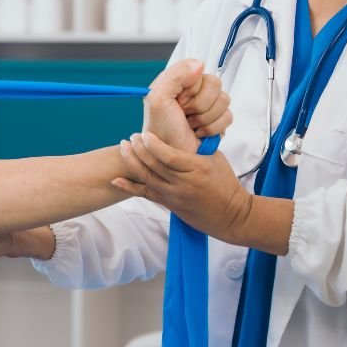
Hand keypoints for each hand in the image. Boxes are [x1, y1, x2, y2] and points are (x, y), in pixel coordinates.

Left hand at [114, 131, 251, 244]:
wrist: (231, 215)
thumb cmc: (225, 184)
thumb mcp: (215, 160)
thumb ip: (195, 148)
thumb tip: (178, 130)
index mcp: (196, 168)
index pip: (168, 155)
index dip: (152, 144)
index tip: (145, 134)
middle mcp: (183, 183)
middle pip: (153, 165)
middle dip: (138, 148)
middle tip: (131, 137)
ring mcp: (174, 195)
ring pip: (146, 177)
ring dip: (132, 161)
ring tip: (124, 147)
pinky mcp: (169, 205)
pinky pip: (145, 194)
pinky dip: (129, 187)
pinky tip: (116, 179)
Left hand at [144, 59, 231, 152]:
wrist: (172, 156)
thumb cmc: (160, 130)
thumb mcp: (157, 100)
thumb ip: (174, 77)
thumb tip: (199, 64)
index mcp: (176, 81)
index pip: (196, 68)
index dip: (190, 86)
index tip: (178, 100)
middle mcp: (192, 91)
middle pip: (214, 83)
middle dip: (199, 104)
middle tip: (184, 114)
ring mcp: (206, 105)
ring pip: (224, 99)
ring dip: (205, 117)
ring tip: (190, 125)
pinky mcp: (217, 119)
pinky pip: (229, 115)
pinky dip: (213, 127)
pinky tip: (199, 132)